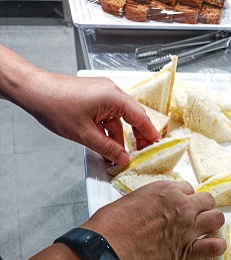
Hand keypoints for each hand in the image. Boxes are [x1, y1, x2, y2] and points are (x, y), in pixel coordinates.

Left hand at [26, 71, 160, 164]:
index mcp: (113, 97)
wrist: (35, 91)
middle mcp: (111, 92)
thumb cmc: (56, 105)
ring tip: (119, 155)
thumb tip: (122, 158)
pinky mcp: (94, 98)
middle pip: (133, 117)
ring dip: (119, 137)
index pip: (140, 118)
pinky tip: (106, 145)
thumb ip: (107, 149)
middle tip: (142, 153)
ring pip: (119, 119)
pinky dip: (109, 131)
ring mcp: (102, 94)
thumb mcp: (85, 135)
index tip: (156, 146)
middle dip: (137, 137)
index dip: (150, 134)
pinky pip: (108, 116)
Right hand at [83, 181, 225, 259]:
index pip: (187, 189)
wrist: (110, 247)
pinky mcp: (187, 251)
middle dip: (201, 206)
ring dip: (212, 221)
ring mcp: (188, 229)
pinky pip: (215, 247)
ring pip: (217, 218)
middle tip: (194, 214)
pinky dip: (217, 246)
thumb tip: (152, 207)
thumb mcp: (132, 199)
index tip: (179, 204)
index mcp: (166, 190)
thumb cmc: (113, 224)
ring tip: (206, 227)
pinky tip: (212, 245)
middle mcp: (182, 207)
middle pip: (207, 200)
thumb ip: (150, 200)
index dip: (184, 197)